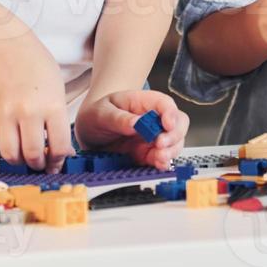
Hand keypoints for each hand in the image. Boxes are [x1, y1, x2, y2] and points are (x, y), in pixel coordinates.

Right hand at [0, 40, 70, 170]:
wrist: (9, 50)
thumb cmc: (37, 68)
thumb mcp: (58, 93)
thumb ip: (59, 124)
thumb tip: (62, 153)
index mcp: (52, 106)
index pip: (58, 148)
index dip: (58, 162)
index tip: (56, 165)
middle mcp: (28, 112)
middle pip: (33, 155)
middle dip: (39, 165)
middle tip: (41, 164)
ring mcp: (6, 114)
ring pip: (11, 154)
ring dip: (20, 161)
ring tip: (26, 156)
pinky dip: (8, 143)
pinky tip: (15, 135)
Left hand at [73, 91, 188, 169]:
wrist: (89, 132)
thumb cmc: (98, 115)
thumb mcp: (102, 113)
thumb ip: (118, 118)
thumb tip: (135, 123)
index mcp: (143, 102)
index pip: (164, 103)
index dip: (170, 113)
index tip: (167, 124)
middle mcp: (153, 119)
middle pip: (177, 123)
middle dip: (174, 135)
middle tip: (161, 144)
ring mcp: (153, 137)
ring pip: (175, 142)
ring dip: (171, 151)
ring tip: (159, 157)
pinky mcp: (149, 153)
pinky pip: (163, 158)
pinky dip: (164, 162)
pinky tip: (159, 164)